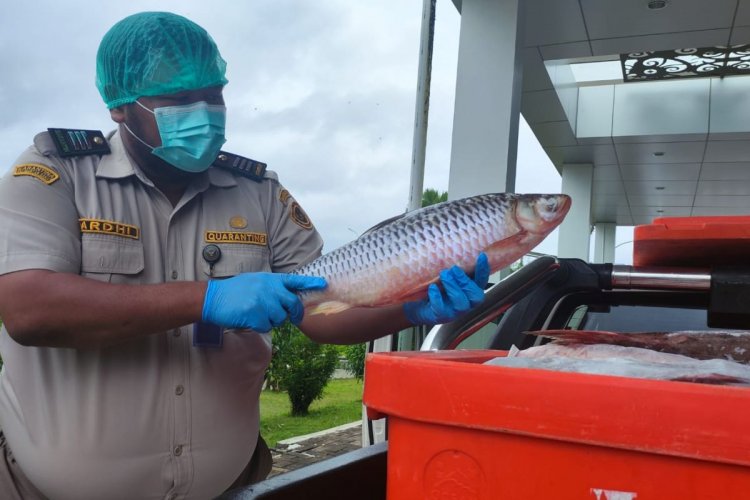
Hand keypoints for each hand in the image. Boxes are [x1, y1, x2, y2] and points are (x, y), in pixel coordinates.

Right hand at [202, 273, 326, 331]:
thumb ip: (272, 288)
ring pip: (280, 318)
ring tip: (257, 313)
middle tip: (292, 317)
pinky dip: (260, 326)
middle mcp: (269, 289)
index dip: (310, 283)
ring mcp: (262, 302)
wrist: (213, 298)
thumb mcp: (256, 282)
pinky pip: (267, 326)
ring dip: (272, 320)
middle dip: (294, 313)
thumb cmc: (235, 291)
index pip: (294, 280)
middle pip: (292, 304)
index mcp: (270, 279)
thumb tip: (288, 299)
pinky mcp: (255, 315)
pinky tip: (249, 319)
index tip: (324, 284)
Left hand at [403, 253, 489, 325]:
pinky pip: (441, 309)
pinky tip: (432, 288)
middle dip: (465, 281)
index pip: (482, 282)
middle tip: (454, 269)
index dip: (483, 270)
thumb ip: (455, 271)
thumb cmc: (435, 289)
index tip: (481, 255)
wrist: (417, 305)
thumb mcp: (447, 278)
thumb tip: (457, 252)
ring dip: (452, 286)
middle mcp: (466, 304)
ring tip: (443, 274)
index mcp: (470, 292)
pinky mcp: (440, 317)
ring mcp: (454, 312)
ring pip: (461, 303)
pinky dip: (437, 297)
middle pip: (475, 296)